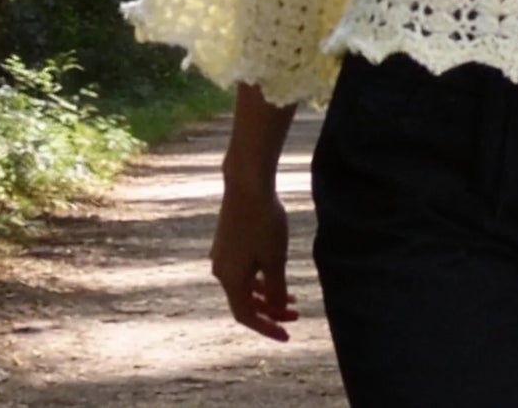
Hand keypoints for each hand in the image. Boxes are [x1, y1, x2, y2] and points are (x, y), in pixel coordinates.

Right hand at [211, 183, 297, 340]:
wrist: (247, 182)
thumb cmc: (263, 221)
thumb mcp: (275, 259)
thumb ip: (275, 289)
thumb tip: (276, 309)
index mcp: (229, 279)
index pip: (246, 316)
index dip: (267, 328)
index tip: (288, 335)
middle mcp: (220, 270)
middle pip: (245, 302)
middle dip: (271, 310)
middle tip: (297, 313)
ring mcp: (221, 254)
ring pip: (245, 285)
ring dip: (267, 293)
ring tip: (292, 295)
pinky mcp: (226, 240)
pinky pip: (243, 269)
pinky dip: (260, 277)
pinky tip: (276, 270)